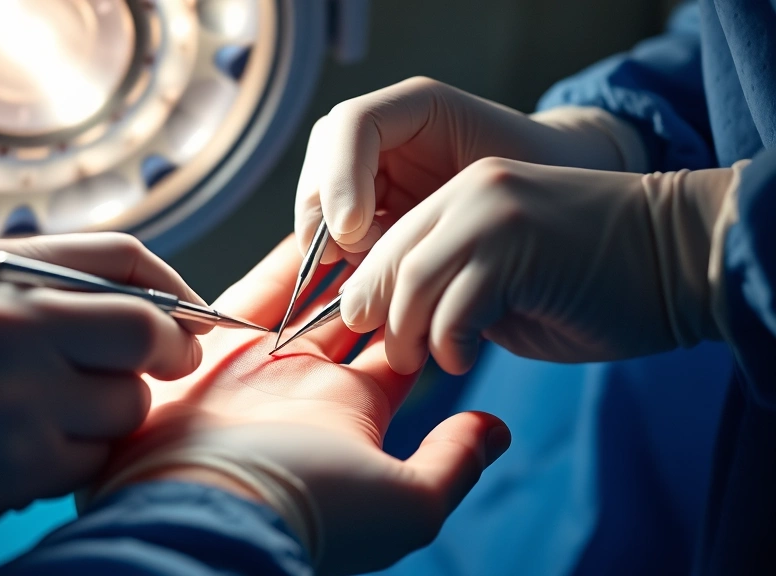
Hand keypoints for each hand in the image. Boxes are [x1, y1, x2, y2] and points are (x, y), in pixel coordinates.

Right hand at [0, 233, 207, 554]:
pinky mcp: (16, 461)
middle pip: (146, 328)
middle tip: (166, 365)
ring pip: (128, 401)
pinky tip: (26, 453)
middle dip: (173, 351)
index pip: (121, 256)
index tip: (191, 316)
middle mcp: (2, 319)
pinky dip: (77, 458)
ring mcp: (11, 392)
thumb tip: (156, 307)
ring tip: (53, 416)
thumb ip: (43, 285)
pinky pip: (96, 456)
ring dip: (111, 414)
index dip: (173, 288)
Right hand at [86, 237, 510, 575]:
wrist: (206, 508)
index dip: (421, 310)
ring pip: (305, 295)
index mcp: (353, 412)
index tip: (445, 269)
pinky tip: (316, 220)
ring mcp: (261, 362)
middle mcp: (307, 385)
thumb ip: (453, 461)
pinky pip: (256, 287)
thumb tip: (497, 430)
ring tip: (365, 213)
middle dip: (375, 276)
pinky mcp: (218, 344)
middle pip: (351, 314)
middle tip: (403, 228)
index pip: (398, 350)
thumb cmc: (310, 508)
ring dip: (333, 259)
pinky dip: (284, 257)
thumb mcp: (404, 502)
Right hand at [295, 76, 647, 262]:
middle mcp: (383, 139)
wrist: (557, 217)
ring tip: (373, 275)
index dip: (340, 177)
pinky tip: (372, 289)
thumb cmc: (540, 190)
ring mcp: (370, 179)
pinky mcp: (367, 220)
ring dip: (332, 247)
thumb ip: (444, 201)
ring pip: (317, 208)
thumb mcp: (501, 185)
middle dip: (325, 217)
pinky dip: (342, 269)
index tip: (355, 231)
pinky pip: (332, 242)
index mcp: (417, 109)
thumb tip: (373, 240)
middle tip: (356, 259)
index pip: (351, 125)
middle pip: (319, 166)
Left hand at [340, 158, 741, 375]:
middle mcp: (470, 192)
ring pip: (411, 284)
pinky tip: (465, 358)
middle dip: (376, 317)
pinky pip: (452, 309)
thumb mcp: (505, 275)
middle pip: (387, 260)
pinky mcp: (518, 246)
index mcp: (462, 193)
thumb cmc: (593, 280)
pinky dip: (449, 345)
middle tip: (395, 356)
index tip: (369, 335)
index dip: (368, 291)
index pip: (386, 241)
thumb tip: (396, 326)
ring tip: (429, 361)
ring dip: (410, 336)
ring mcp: (493, 213)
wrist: (681, 258)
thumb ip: (450, 285)